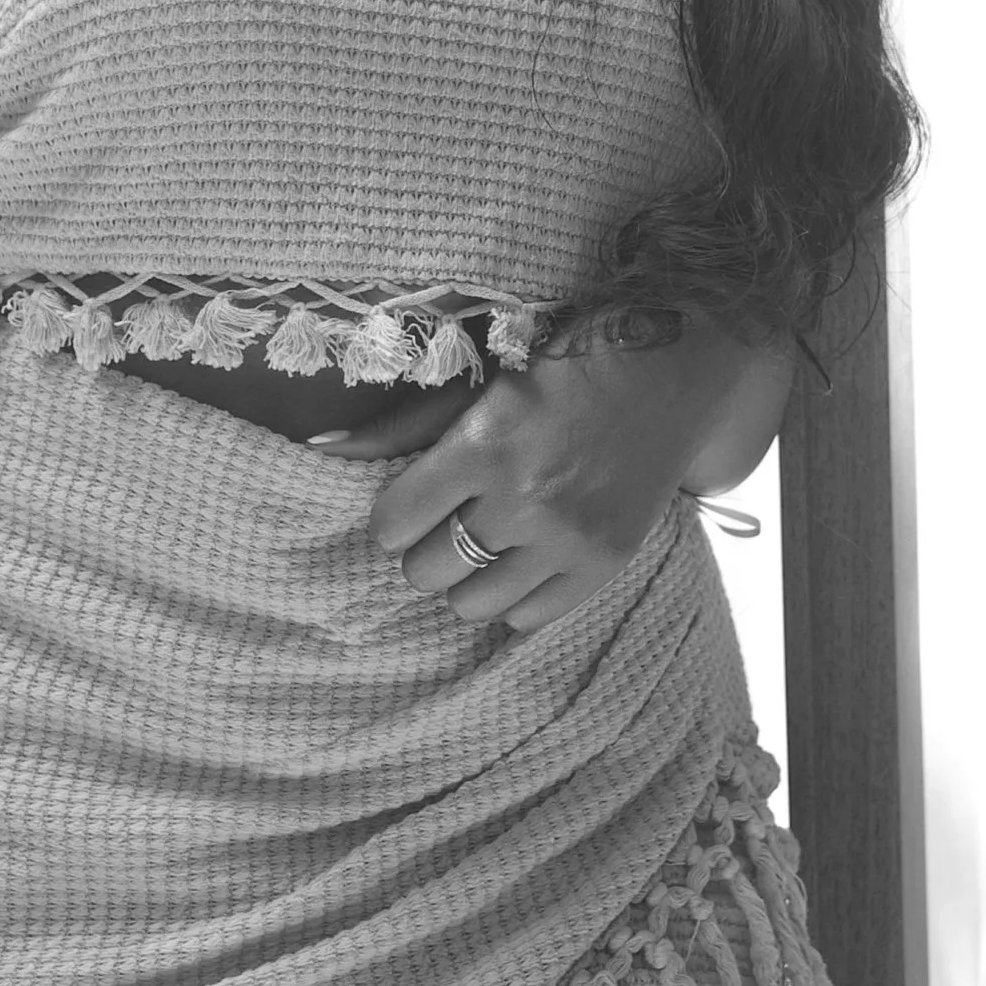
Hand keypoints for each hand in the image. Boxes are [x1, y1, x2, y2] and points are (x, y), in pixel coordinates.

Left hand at [325, 315, 796, 635]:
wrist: (669, 373)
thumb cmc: (561, 367)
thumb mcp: (476, 384)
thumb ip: (397, 427)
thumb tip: (316, 450)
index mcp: (483, 446)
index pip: (393, 522)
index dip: (393, 515)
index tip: (409, 501)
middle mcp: (524, 499)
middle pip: (426, 569)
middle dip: (425, 546)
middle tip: (448, 517)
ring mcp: (568, 538)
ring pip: (471, 604)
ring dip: (467, 575)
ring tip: (485, 538)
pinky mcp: (605, 563)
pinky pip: (527, 617)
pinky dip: (513, 595)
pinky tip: (523, 556)